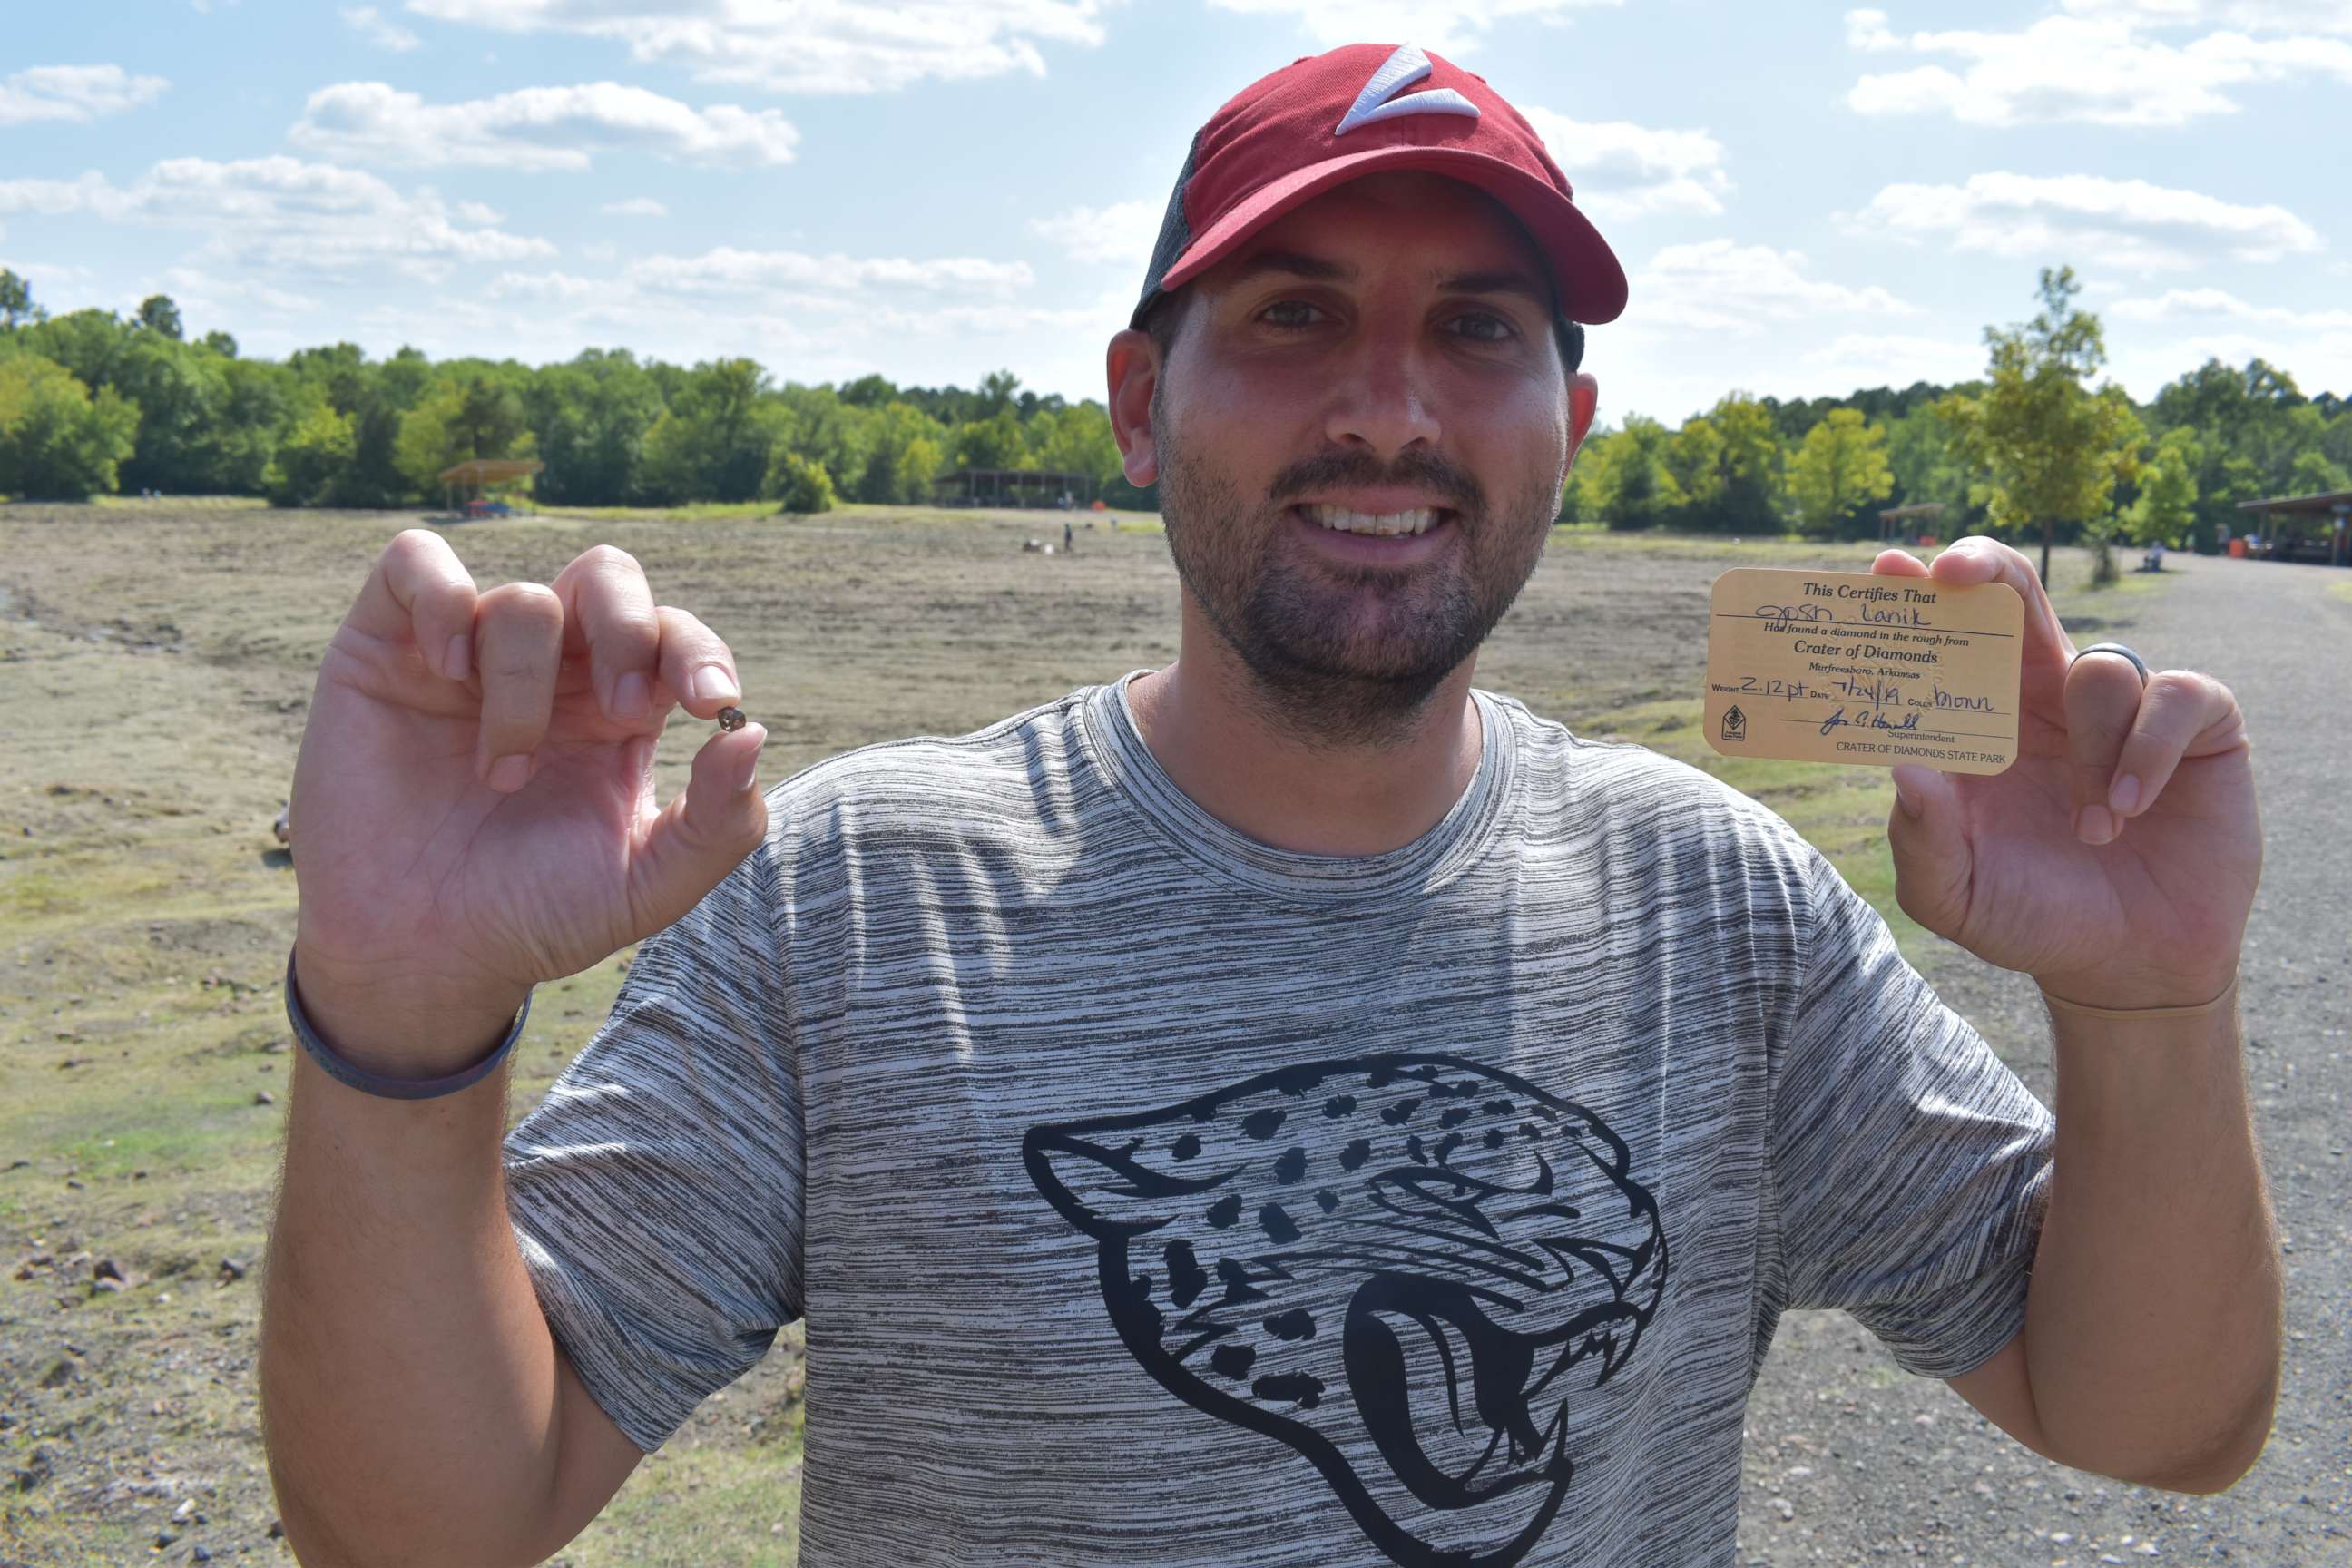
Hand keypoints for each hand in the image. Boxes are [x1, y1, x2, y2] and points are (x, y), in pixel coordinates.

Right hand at [288, 531, 768, 1071]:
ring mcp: (469, 653)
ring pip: (524, 597)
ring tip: (505, 775)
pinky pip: (416, 562)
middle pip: (608, 577)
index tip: (714, 701)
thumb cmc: (533, 915)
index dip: (699, 651)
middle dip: (629, 628)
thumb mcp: (646, 886)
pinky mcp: (385, 646)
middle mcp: (551, 669)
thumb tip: (753, 732)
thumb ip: (719, 823)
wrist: (418, 955)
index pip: (673, 636)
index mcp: (620, 709)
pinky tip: (449, 671)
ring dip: (525, 684)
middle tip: (623, 713)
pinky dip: (442, 598)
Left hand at [1871, 536, 2258, 1009]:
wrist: (2128, 966)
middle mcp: (2044, 699)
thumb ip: (1921, 838)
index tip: (1888, 573)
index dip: (1918, 600)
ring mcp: (2122, 706)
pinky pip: (2173, 696)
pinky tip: (2131, 808)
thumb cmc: (2031, 915)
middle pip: (2016, 598)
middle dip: (1985, 567)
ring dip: (2090, 750)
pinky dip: (2148, 751)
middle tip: (1953, 573)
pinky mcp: (2198, 724)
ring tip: (2091, 829)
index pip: (1945, 641)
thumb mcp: (1955, 893)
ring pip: (2097, 669)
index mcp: (1980, 723)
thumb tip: (1901, 764)